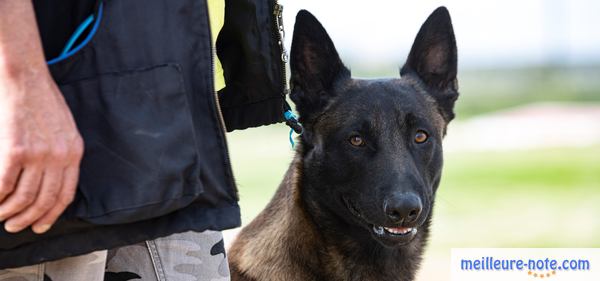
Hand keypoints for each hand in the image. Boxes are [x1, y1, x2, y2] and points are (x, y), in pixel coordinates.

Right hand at [0, 72, 83, 233]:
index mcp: (74, 152)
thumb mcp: (65, 129)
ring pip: (24, 198)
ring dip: (9, 212)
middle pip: (45, 200)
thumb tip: (51, 182)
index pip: (66, 194)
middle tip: (15, 227)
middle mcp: (60, 156)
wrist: (25, 79)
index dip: (52, 215)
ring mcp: (38, 154)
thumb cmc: (42, 102)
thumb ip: (63, 154)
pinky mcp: (15, 150)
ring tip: (0, 216)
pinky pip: (4, 185)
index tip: (41, 226)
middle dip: (28, 219)